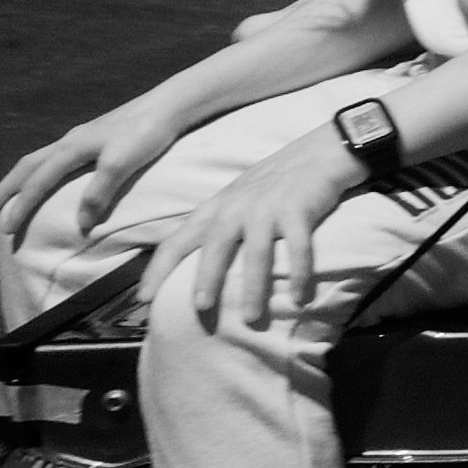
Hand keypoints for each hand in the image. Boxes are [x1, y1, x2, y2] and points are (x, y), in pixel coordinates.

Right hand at [0, 103, 175, 260]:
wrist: (171, 105)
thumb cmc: (147, 134)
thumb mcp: (121, 165)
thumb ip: (98, 193)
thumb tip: (80, 226)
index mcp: (71, 148)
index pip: (37, 183)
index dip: (20, 207)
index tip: (5, 229)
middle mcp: (70, 139)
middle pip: (28, 166)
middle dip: (8, 189)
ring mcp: (83, 135)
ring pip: (41, 157)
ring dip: (24, 177)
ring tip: (15, 192)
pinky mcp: (97, 134)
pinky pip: (58, 154)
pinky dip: (45, 168)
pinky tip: (55, 173)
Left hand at [138, 124, 362, 338]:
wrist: (324, 150)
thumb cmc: (280, 179)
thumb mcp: (239, 196)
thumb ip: (220, 222)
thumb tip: (202, 263)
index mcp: (217, 207)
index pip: (177, 240)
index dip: (158, 270)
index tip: (143, 299)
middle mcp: (237, 207)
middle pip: (214, 246)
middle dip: (205, 278)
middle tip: (200, 309)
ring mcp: (268, 207)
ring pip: (255, 252)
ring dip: (253, 286)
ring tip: (252, 318)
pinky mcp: (299, 210)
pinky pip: (297, 247)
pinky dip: (299, 273)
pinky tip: (299, 298)